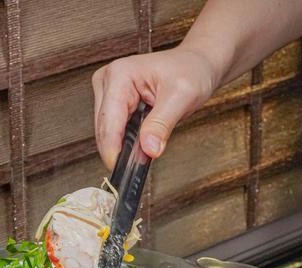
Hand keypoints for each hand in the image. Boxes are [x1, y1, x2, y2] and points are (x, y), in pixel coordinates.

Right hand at [91, 47, 223, 165]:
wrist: (197, 64)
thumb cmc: (191, 71)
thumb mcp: (182, 98)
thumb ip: (162, 124)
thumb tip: (148, 149)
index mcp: (120, 74)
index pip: (109, 120)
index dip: (113, 148)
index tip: (120, 169)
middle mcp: (108, 79)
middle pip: (104, 127)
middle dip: (119, 149)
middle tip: (136, 169)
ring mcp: (108, 90)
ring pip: (106, 130)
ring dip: (122, 146)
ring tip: (142, 155)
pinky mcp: (113, 100)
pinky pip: (114, 128)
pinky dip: (125, 140)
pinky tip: (138, 146)